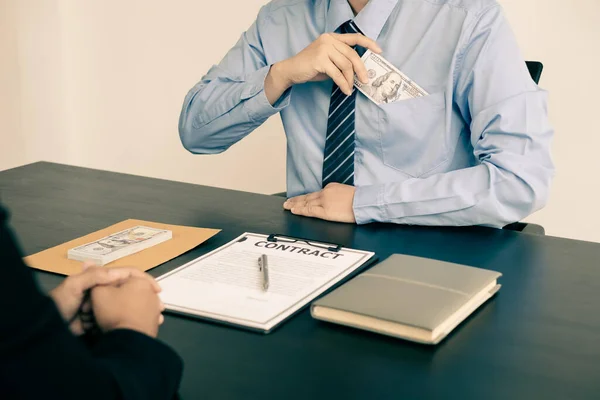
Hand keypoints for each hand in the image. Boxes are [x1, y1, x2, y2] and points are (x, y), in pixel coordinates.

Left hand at [49, 263, 160, 334]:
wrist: (44, 333)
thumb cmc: (57, 306)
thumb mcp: (73, 285)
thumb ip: (94, 276)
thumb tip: (117, 272)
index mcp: (96, 279)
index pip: (125, 274)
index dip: (142, 279)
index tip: (156, 290)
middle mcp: (100, 291)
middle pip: (128, 291)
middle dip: (146, 298)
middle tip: (159, 308)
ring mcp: (100, 308)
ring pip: (125, 307)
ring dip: (141, 311)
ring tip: (155, 320)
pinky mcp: (98, 324)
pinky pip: (117, 321)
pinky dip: (129, 324)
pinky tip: (141, 327)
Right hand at [91, 276, 164, 337]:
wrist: (130, 339)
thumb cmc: (115, 312)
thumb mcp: (99, 293)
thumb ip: (95, 277)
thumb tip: (88, 262)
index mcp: (141, 281)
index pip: (125, 272)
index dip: (109, 277)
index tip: (99, 285)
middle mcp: (152, 292)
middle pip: (132, 287)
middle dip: (119, 291)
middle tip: (104, 300)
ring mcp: (155, 308)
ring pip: (137, 301)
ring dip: (126, 304)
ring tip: (111, 311)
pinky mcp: (154, 321)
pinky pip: (142, 313)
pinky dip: (132, 315)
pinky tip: (123, 320)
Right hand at [264, 33, 381, 103]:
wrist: (291, 70)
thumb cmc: (310, 67)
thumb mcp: (328, 60)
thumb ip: (341, 61)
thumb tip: (359, 72)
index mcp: (332, 37)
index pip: (354, 37)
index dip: (368, 43)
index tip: (379, 51)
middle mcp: (328, 39)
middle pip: (352, 55)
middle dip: (361, 69)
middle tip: (366, 81)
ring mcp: (323, 48)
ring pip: (346, 65)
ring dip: (350, 80)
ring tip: (350, 88)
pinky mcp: (319, 59)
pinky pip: (337, 74)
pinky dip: (343, 84)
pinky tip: (345, 90)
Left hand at [283, 183, 356, 222]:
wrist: (364, 202)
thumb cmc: (361, 199)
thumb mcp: (347, 193)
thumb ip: (338, 196)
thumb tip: (336, 202)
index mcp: (331, 188)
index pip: (315, 193)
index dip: (305, 197)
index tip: (299, 199)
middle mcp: (325, 193)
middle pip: (308, 197)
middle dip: (296, 199)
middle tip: (287, 202)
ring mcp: (324, 201)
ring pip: (306, 203)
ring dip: (295, 205)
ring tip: (287, 206)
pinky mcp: (325, 211)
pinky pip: (309, 210)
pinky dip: (300, 210)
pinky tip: (294, 210)